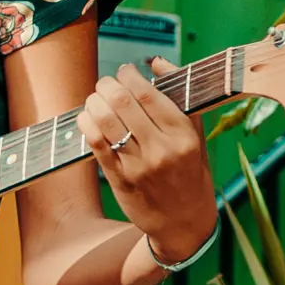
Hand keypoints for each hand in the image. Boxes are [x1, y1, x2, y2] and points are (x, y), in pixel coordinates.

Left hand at [76, 61, 216, 264]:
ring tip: (95, 98)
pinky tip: (87, 117)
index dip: (130, 76)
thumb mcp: (196, 137)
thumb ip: (180, 97)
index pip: (149, 94)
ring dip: (94, 102)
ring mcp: (139, 166)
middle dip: (108, 85)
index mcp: (184, 135)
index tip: (125, 71)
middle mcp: (162, 150)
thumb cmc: (192, 173)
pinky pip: (97, 145)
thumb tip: (157, 61)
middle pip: (123, 103)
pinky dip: (87, 124)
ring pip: (106, 121)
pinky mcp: (121, 180)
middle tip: (106, 83)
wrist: (184, 223)